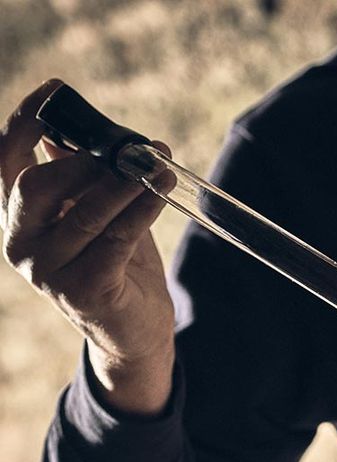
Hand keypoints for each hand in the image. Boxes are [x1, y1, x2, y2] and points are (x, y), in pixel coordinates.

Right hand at [0, 80, 174, 413]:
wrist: (135, 335)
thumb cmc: (118, 269)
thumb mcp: (94, 218)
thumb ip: (81, 180)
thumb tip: (70, 129)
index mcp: (17, 221)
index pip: (5, 162)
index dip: (25, 121)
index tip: (56, 90)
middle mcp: (21, 246)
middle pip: (39, 186)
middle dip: (87, 158)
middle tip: (132, 147)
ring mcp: (48, 273)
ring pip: (84, 213)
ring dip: (125, 183)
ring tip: (158, 163)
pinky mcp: (85, 292)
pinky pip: (116, 239)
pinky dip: (141, 211)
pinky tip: (160, 194)